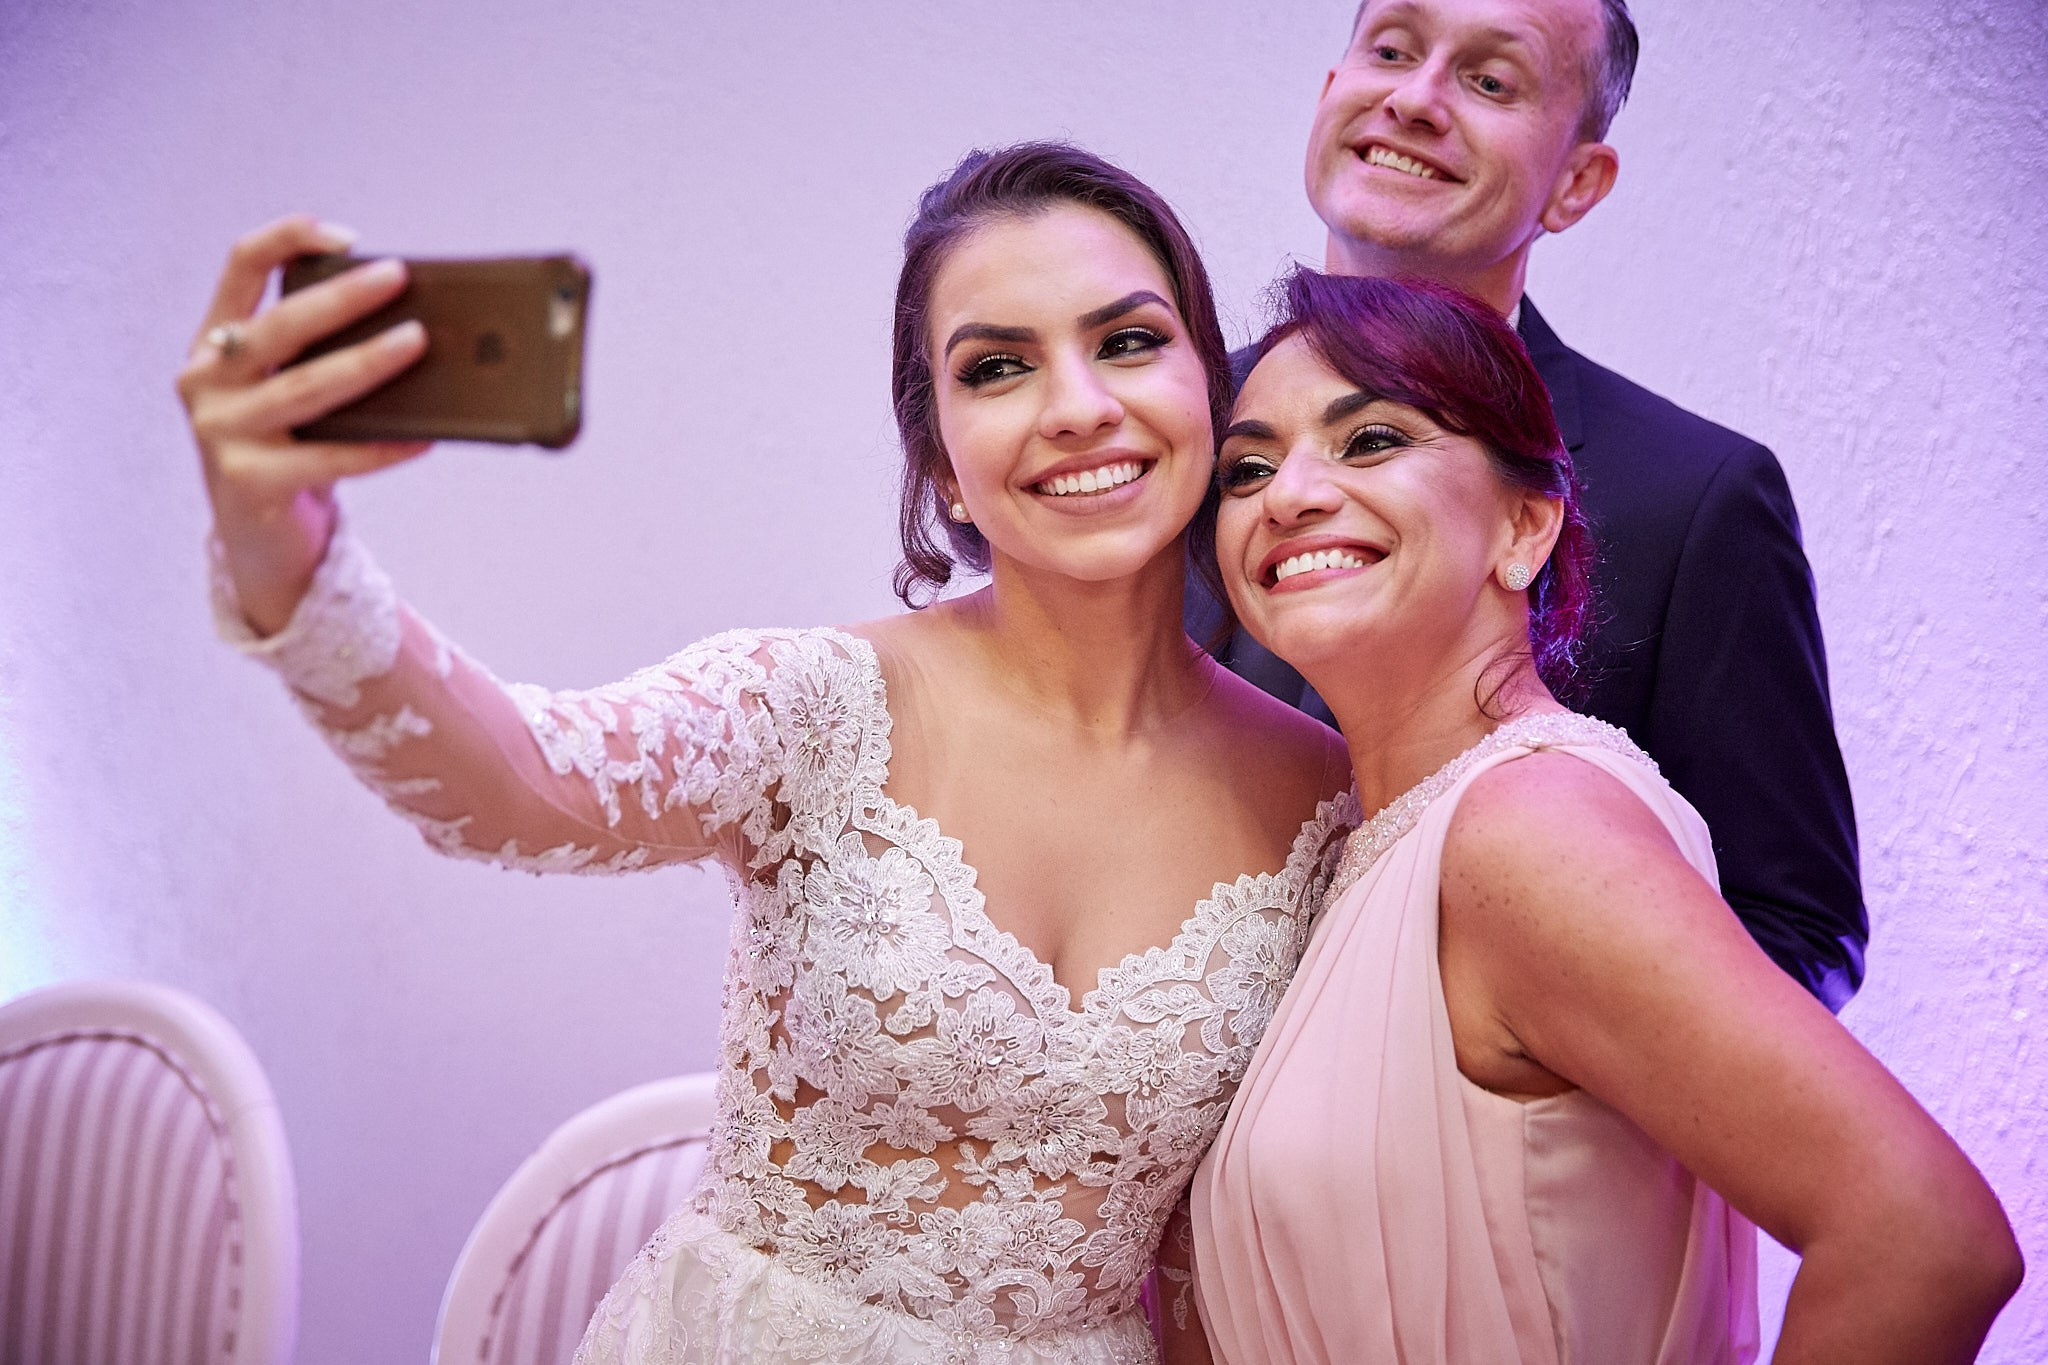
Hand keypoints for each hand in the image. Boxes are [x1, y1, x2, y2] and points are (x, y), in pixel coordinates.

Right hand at [177, 214, 431, 634]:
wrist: (262, 539)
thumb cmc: (291, 450)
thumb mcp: (294, 393)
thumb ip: (324, 358)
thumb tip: (417, 326)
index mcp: (214, 343)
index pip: (240, 267)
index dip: (288, 239)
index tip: (346, 235)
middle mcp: (205, 381)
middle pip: (279, 327)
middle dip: (343, 299)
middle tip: (400, 278)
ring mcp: (220, 433)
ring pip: (305, 389)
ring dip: (367, 363)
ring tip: (418, 342)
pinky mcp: (249, 482)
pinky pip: (329, 459)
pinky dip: (381, 447)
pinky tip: (424, 437)